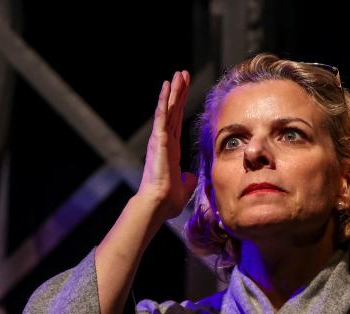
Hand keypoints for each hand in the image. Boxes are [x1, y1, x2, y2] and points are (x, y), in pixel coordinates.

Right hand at [138, 70, 198, 220]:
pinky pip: (162, 116)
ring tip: (178, 74)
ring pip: (168, 109)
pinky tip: (167, 86)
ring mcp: (160, 139)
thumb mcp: (184, 187)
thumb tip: (191, 176)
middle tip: (183, 74)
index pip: (177, 122)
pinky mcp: (158, 139)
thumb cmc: (168, 200)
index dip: (181, 106)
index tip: (184, 90)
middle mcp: (164, 141)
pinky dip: (164, 100)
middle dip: (179, 92)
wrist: (158, 204)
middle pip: (173, 111)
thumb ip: (188, 179)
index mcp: (171, 149)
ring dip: (173, 91)